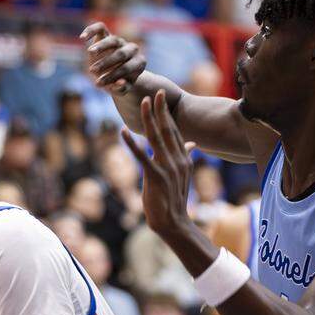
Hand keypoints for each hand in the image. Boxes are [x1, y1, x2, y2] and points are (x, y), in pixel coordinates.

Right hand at [80, 22, 145, 93]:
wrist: (115, 74)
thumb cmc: (119, 83)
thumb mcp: (121, 89)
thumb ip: (121, 88)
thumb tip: (120, 83)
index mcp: (139, 63)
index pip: (127, 68)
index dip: (113, 75)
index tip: (98, 83)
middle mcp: (132, 49)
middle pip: (121, 53)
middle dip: (106, 63)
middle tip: (92, 71)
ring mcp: (120, 41)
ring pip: (112, 39)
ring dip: (101, 46)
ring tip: (89, 52)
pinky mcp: (107, 34)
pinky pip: (101, 28)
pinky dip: (92, 30)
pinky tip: (82, 38)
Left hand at [121, 90, 196, 237]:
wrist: (174, 223)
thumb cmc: (174, 200)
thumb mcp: (182, 176)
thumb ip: (184, 156)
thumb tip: (192, 143)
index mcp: (183, 159)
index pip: (174, 131)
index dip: (167, 114)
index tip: (162, 97)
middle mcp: (177, 160)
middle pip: (167, 129)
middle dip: (161, 109)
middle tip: (156, 91)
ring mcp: (167, 168)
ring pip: (156, 138)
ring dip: (148, 118)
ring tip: (143, 102)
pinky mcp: (155, 177)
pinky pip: (141, 156)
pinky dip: (131, 142)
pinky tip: (123, 131)